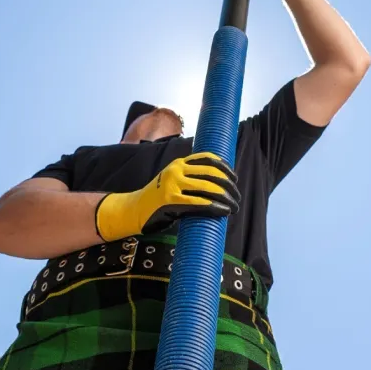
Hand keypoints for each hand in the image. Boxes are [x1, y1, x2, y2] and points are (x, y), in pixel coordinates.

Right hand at [95, 152, 240, 240]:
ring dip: (225, 197)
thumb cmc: (157, 199)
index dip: (225, 167)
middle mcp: (176, 170)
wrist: (133, 210)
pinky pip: (199, 203)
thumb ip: (190, 179)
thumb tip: (218, 185)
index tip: (235, 178)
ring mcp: (173, 184)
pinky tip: (224, 211)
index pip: (208, 158)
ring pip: (208, 187)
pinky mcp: (171, 201)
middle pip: (212, 173)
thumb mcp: (173, 181)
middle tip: (237, 197)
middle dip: (229, 185)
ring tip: (234, 206)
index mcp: (179, 163)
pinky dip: (215, 207)